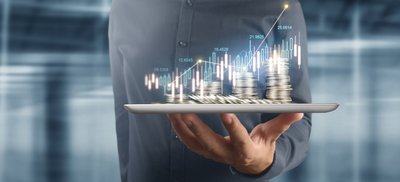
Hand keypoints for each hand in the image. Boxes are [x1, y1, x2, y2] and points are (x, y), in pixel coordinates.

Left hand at [167, 113, 303, 174]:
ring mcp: (213, 154)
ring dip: (182, 128)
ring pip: (194, 143)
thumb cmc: (261, 147)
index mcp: (246, 150)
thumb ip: (282, 123)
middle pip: (210, 143)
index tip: (225, 113)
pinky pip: (189, 143)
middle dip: (197, 127)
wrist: (250, 164)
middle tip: (185, 110)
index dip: (233, 127)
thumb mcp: (272, 136)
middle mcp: (227, 154)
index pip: (240, 139)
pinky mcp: (205, 151)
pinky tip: (173, 117)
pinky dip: (179, 130)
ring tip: (172, 110)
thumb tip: (298, 112)